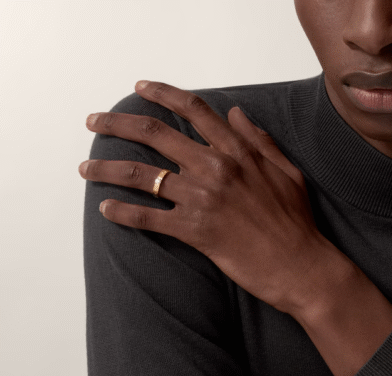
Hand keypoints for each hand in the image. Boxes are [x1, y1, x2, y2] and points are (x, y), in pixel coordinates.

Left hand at [79, 80, 342, 318]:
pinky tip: (106, 209)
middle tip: (94, 123)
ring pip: (142, 175)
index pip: (193, 109)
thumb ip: (259, 139)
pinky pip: (148, 217)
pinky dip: (123, 213)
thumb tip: (236, 112)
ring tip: (86, 167)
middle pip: (155, 134)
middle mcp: (215, 168)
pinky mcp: (195, 231)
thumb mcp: (286, 170)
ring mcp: (203, 199)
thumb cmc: (295, 221)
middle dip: (117, 124)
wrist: (300, 265)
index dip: (162, 94)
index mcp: (237, 151)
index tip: (140, 88)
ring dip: (107, 168)